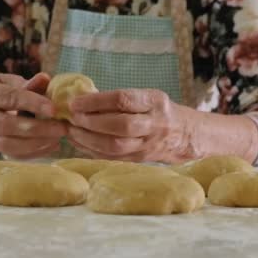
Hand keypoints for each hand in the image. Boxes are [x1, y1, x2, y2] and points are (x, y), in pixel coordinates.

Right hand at [0, 73, 66, 158]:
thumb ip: (28, 83)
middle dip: (38, 128)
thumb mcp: (10, 81)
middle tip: (62, 128)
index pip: (9, 98)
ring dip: (36, 143)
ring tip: (58, 138)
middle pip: (7, 125)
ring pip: (8, 145)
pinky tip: (51, 146)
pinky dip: (34, 152)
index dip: (33, 104)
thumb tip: (46, 79)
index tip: (54, 110)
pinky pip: (12, 155)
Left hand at [66, 89, 194, 162]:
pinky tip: (79, 143)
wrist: (187, 135)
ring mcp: (148, 145)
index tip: (76, 101)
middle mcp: (154, 123)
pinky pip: (113, 157)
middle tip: (72, 118)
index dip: (96, 101)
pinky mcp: (141, 160)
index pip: (123, 99)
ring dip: (88, 139)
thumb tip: (84, 98)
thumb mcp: (149, 97)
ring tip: (71, 131)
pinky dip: (92, 151)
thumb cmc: (161, 111)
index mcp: (155, 101)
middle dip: (91, 122)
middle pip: (120, 125)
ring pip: (115, 145)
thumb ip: (122, 99)